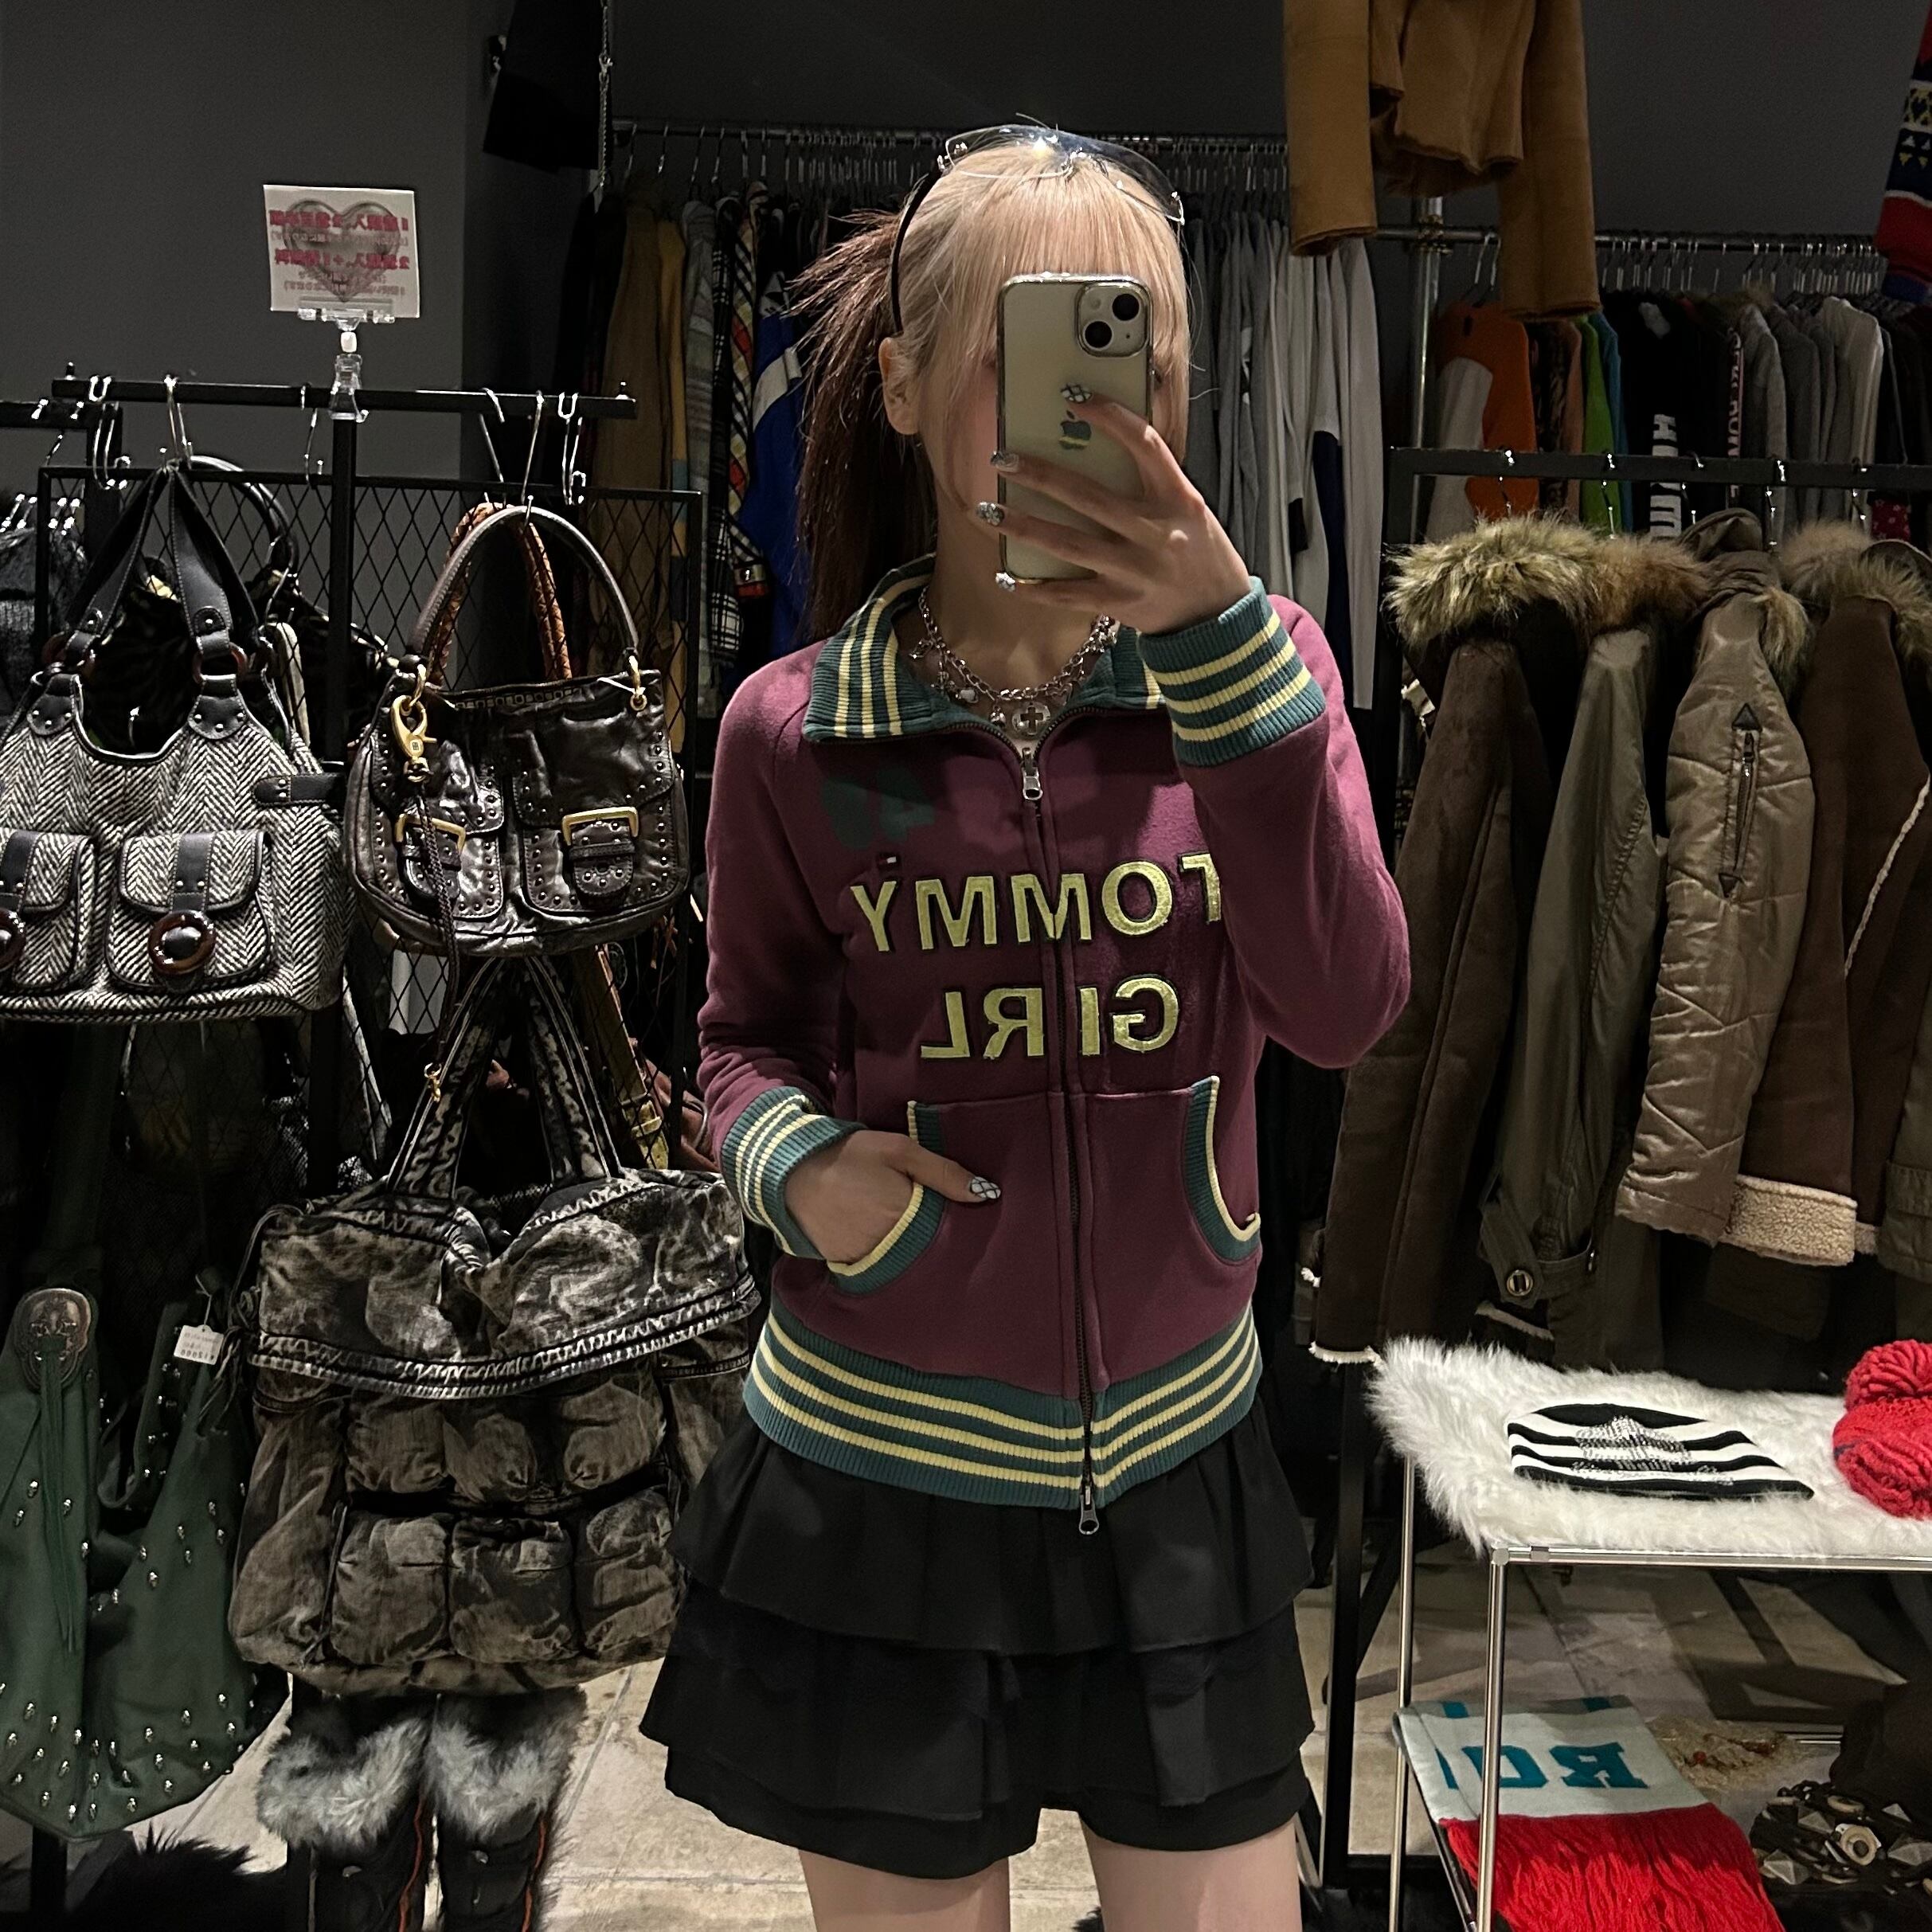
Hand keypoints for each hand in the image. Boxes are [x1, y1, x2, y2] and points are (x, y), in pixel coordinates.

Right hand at [784, 1129, 995, 1265]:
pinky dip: (878, 1253)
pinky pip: (872, 1264)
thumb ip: (943, 1172)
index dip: (953, 1225)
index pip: (945, 1232)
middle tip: (924, 1219)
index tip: (958, 1217)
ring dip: (905, 1249)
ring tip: (897, 1225)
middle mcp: (886, 1245)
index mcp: (905, 1216)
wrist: (789, 1170)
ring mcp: (863, 1259)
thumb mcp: (899, 1150)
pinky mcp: (842, 1264)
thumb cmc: (847, 1154)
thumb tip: (987, 1194)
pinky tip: (875, 1234)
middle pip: (923, 1250)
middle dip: (929, 1238)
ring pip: (899, 1261)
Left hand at [985, 395, 1253, 632]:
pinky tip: (1005, 578)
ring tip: (989, 511)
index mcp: (1178, 498)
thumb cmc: (1199, 553)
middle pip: (1087, 495)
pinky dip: (1034, 588)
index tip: (1075, 398)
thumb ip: (1152, 485)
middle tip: (1002, 459)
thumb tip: (1090, 454)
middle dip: (1040, 475)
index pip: (1144, 444)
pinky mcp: (1120, 603)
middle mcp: (1155, 532)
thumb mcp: (1190, 511)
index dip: (1110, 416)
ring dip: (1023, 526)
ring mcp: (1135, 570)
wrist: (1217, 615)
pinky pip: (1067, 594)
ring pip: (1067, 544)